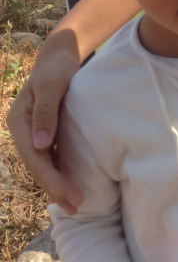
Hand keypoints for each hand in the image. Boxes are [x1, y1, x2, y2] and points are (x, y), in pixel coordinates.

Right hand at [7, 30, 83, 214]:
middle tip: (74, 206)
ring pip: (43, 163)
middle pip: (37, 164)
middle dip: (54, 187)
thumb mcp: (52, 85)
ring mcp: (33, 131)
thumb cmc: (58, 67)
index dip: (50, 177)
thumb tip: (40, 146)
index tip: (67, 194)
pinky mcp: (45, 131)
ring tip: (73, 204)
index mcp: (18, 120)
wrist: (61, 54)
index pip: (34, 156)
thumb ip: (45, 114)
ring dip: (56, 184)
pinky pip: (50, 156)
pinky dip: (59, 171)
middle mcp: (23, 129)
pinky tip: (68, 184)